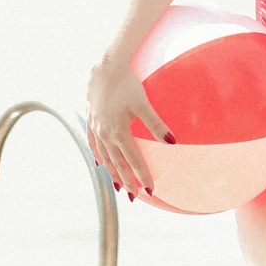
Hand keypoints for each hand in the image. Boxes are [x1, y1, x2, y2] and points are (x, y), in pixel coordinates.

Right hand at [86, 59, 174, 197]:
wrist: (104, 68)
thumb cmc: (126, 84)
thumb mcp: (143, 104)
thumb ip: (157, 125)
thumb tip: (173, 142)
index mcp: (118, 132)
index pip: (133, 160)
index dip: (142, 176)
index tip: (150, 190)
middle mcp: (105, 134)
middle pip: (117, 163)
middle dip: (127, 181)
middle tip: (135, 197)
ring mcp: (96, 128)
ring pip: (104, 157)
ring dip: (112, 173)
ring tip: (118, 187)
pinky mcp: (92, 120)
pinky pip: (93, 144)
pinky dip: (98, 156)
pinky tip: (100, 164)